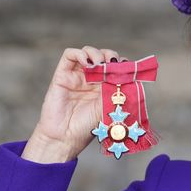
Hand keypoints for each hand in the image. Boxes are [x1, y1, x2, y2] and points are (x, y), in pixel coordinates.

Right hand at [22, 46, 126, 163]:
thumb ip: (116, 90)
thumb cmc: (87, 127)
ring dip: (97, 54)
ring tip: (101, 64)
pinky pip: (70, 55)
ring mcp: (76, 75)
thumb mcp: (108, 106)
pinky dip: (80, 53)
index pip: (115, 66)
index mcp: (105, 85)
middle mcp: (91, 78)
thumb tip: (128, 75)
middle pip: (103, 56)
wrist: (65, 138)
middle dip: (110, 56)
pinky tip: (88, 62)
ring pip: (88, 52)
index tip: (127, 69)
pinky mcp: (62, 74)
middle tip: (113, 64)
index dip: (122, 64)